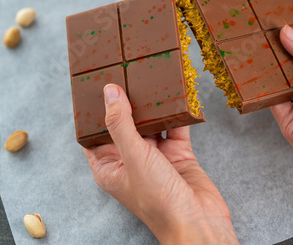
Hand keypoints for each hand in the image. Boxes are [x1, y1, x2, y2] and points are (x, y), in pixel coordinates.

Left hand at [83, 84, 238, 244]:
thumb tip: (110, 93)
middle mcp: (131, 159)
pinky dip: (177, 112)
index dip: (95, 111)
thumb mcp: (134, 156)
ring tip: (151, 77)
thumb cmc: (158, 200)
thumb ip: (121, 123)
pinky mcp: (178, 153)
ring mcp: (156, 156)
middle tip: (128, 72)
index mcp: (110, 165)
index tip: (97, 85)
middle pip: (125, 124)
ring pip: (151, 123)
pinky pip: (175, 127)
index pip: (96, 134)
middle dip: (127, 101)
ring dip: (153, 105)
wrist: (198, 220)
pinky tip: (178, 95)